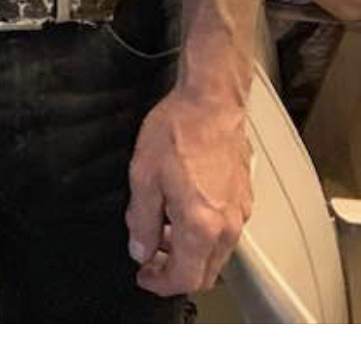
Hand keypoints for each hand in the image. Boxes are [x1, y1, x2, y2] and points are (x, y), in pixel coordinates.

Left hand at [126, 89, 250, 295]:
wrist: (209, 102)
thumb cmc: (178, 130)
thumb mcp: (144, 176)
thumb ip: (141, 220)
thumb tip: (140, 248)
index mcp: (201, 226)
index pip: (184, 278)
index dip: (160, 283)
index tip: (144, 275)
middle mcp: (226, 226)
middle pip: (205, 273)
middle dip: (175, 272)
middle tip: (150, 258)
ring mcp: (239, 213)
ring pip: (216, 254)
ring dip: (189, 252)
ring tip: (161, 230)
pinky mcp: (244, 198)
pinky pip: (224, 231)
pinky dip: (203, 234)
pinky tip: (182, 211)